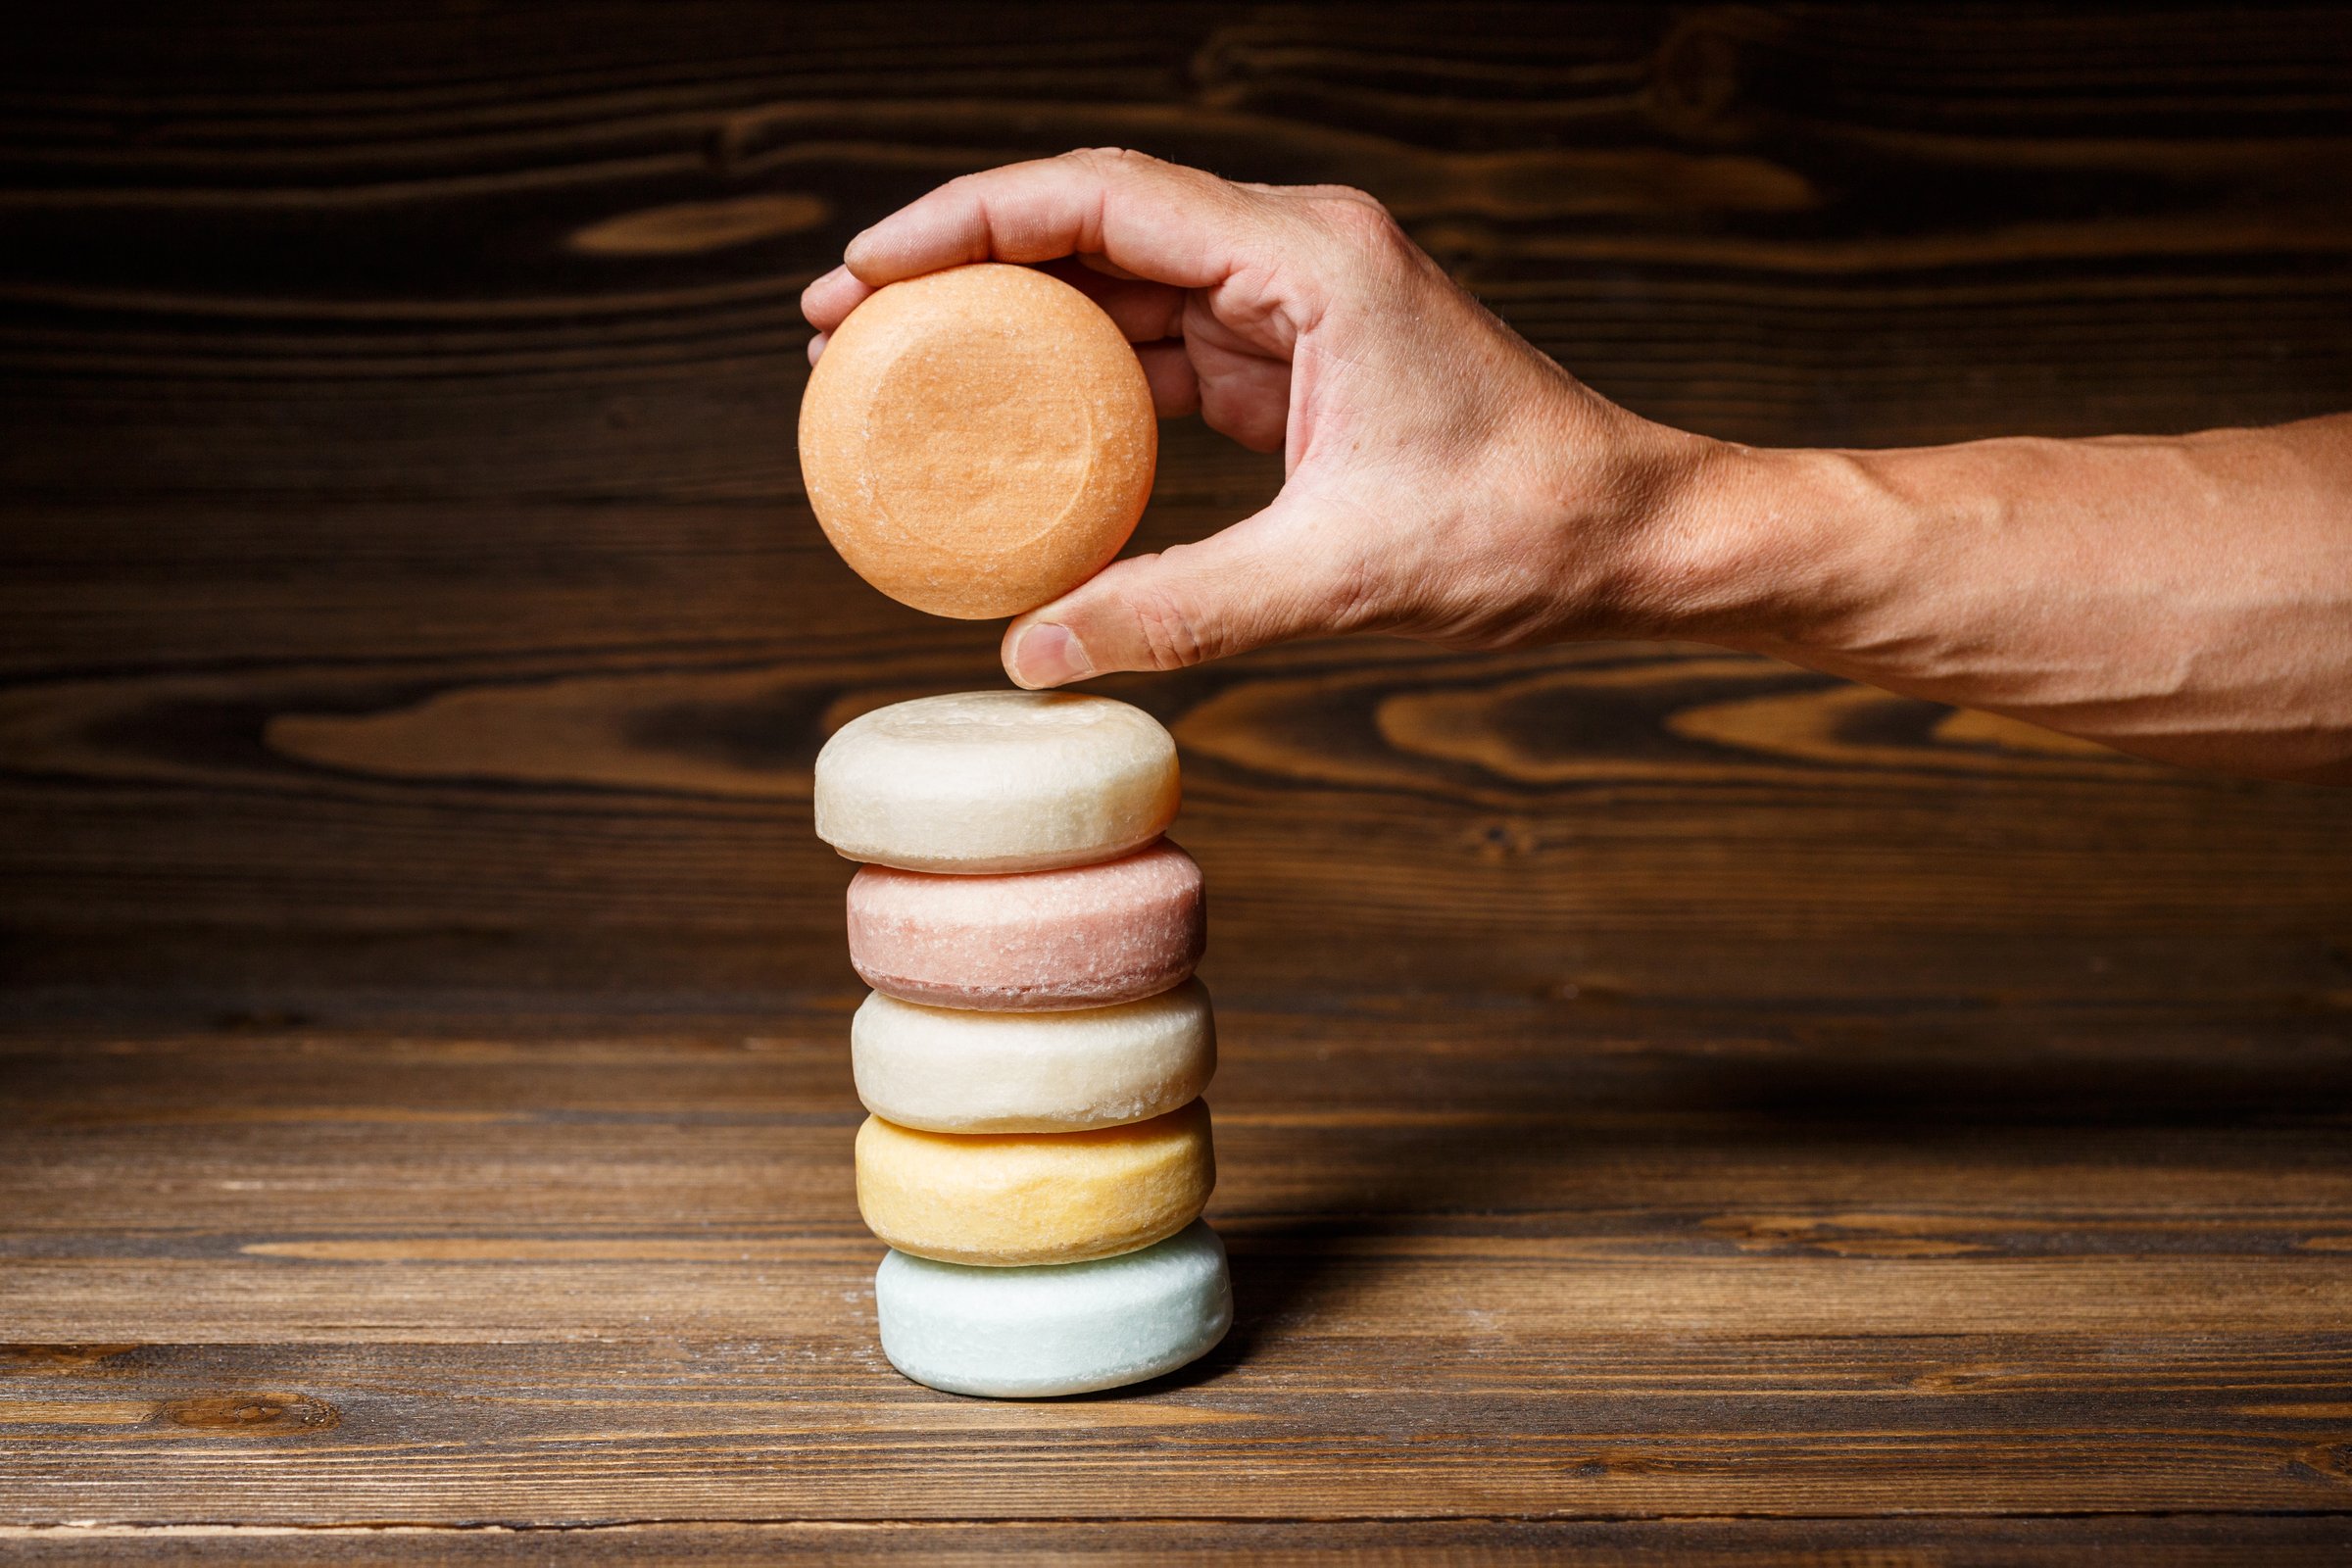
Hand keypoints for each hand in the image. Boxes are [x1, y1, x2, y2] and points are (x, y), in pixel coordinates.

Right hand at [801, 149, 1718, 687]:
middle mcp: (1296, 257)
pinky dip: (1079, 387)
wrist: (1634, 537)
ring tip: (896, 373)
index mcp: (1311, 259)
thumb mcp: (1341, 579)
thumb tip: (1032, 658)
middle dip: (961, 264)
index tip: (865, 271)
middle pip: (1092, 225)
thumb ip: (1179, 611)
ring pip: (1120, 288)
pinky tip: (1007, 433)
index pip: (1103, 200)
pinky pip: (1161, 356)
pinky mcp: (1297, 367)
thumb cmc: (1526, 530)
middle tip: (842, 327)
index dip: (968, 222)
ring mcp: (1295, 307)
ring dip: (1011, 323)